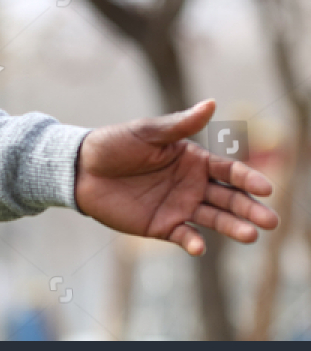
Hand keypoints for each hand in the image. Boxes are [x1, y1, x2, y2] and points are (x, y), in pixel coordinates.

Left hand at [75, 99, 278, 254]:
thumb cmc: (114, 144)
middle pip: (229, 198)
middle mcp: (193, 185)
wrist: (80, 169)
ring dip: (232, 227)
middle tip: (270, 221)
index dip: (248, 179)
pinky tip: (199, 247)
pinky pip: (184, 236)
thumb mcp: (146, 132)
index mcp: (194, 160)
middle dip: (250, 209)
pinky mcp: (163, 226)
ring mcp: (180, 207)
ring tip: (250, 235)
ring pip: (214, 220)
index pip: (229, 171)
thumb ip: (179, 125)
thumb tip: (211, 103)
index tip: (265, 189)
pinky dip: (194, 242)